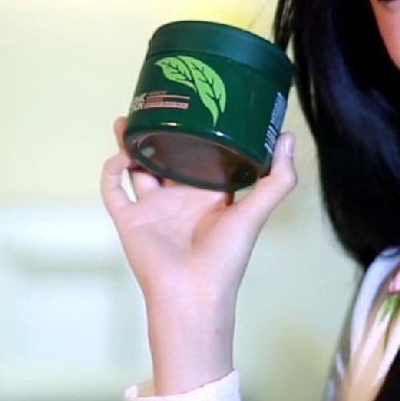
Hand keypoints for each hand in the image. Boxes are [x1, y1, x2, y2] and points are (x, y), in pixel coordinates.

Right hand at [100, 116, 297, 393]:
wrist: (193, 294)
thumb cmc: (226, 260)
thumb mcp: (256, 212)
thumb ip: (277, 179)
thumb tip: (288, 137)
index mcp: (208, 195)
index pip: (201, 156)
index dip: (198, 134)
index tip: (197, 106)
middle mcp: (179, 198)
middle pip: (166, 156)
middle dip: (159, 133)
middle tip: (157, 106)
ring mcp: (153, 208)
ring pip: (136, 167)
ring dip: (129, 144)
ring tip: (127, 119)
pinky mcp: (130, 220)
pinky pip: (114, 189)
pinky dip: (112, 170)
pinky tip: (122, 153)